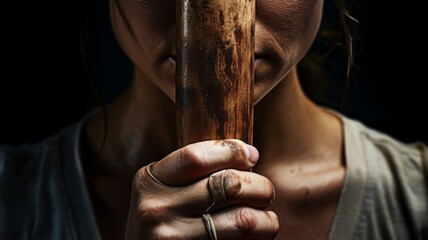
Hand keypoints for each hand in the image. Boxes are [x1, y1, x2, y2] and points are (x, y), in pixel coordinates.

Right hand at [125, 139, 278, 238]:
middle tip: (265, 192)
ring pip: (243, 219)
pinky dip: (258, 239)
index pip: (196, 156)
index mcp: (148, 181)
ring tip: (266, 219)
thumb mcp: (162, 192)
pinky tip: (257, 237)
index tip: (252, 156)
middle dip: (259, 186)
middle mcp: (155, 209)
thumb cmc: (163, 222)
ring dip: (266, 218)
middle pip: (227, 185)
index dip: (232, 151)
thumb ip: (191, 174)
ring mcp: (171, 238)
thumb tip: (248, 154)